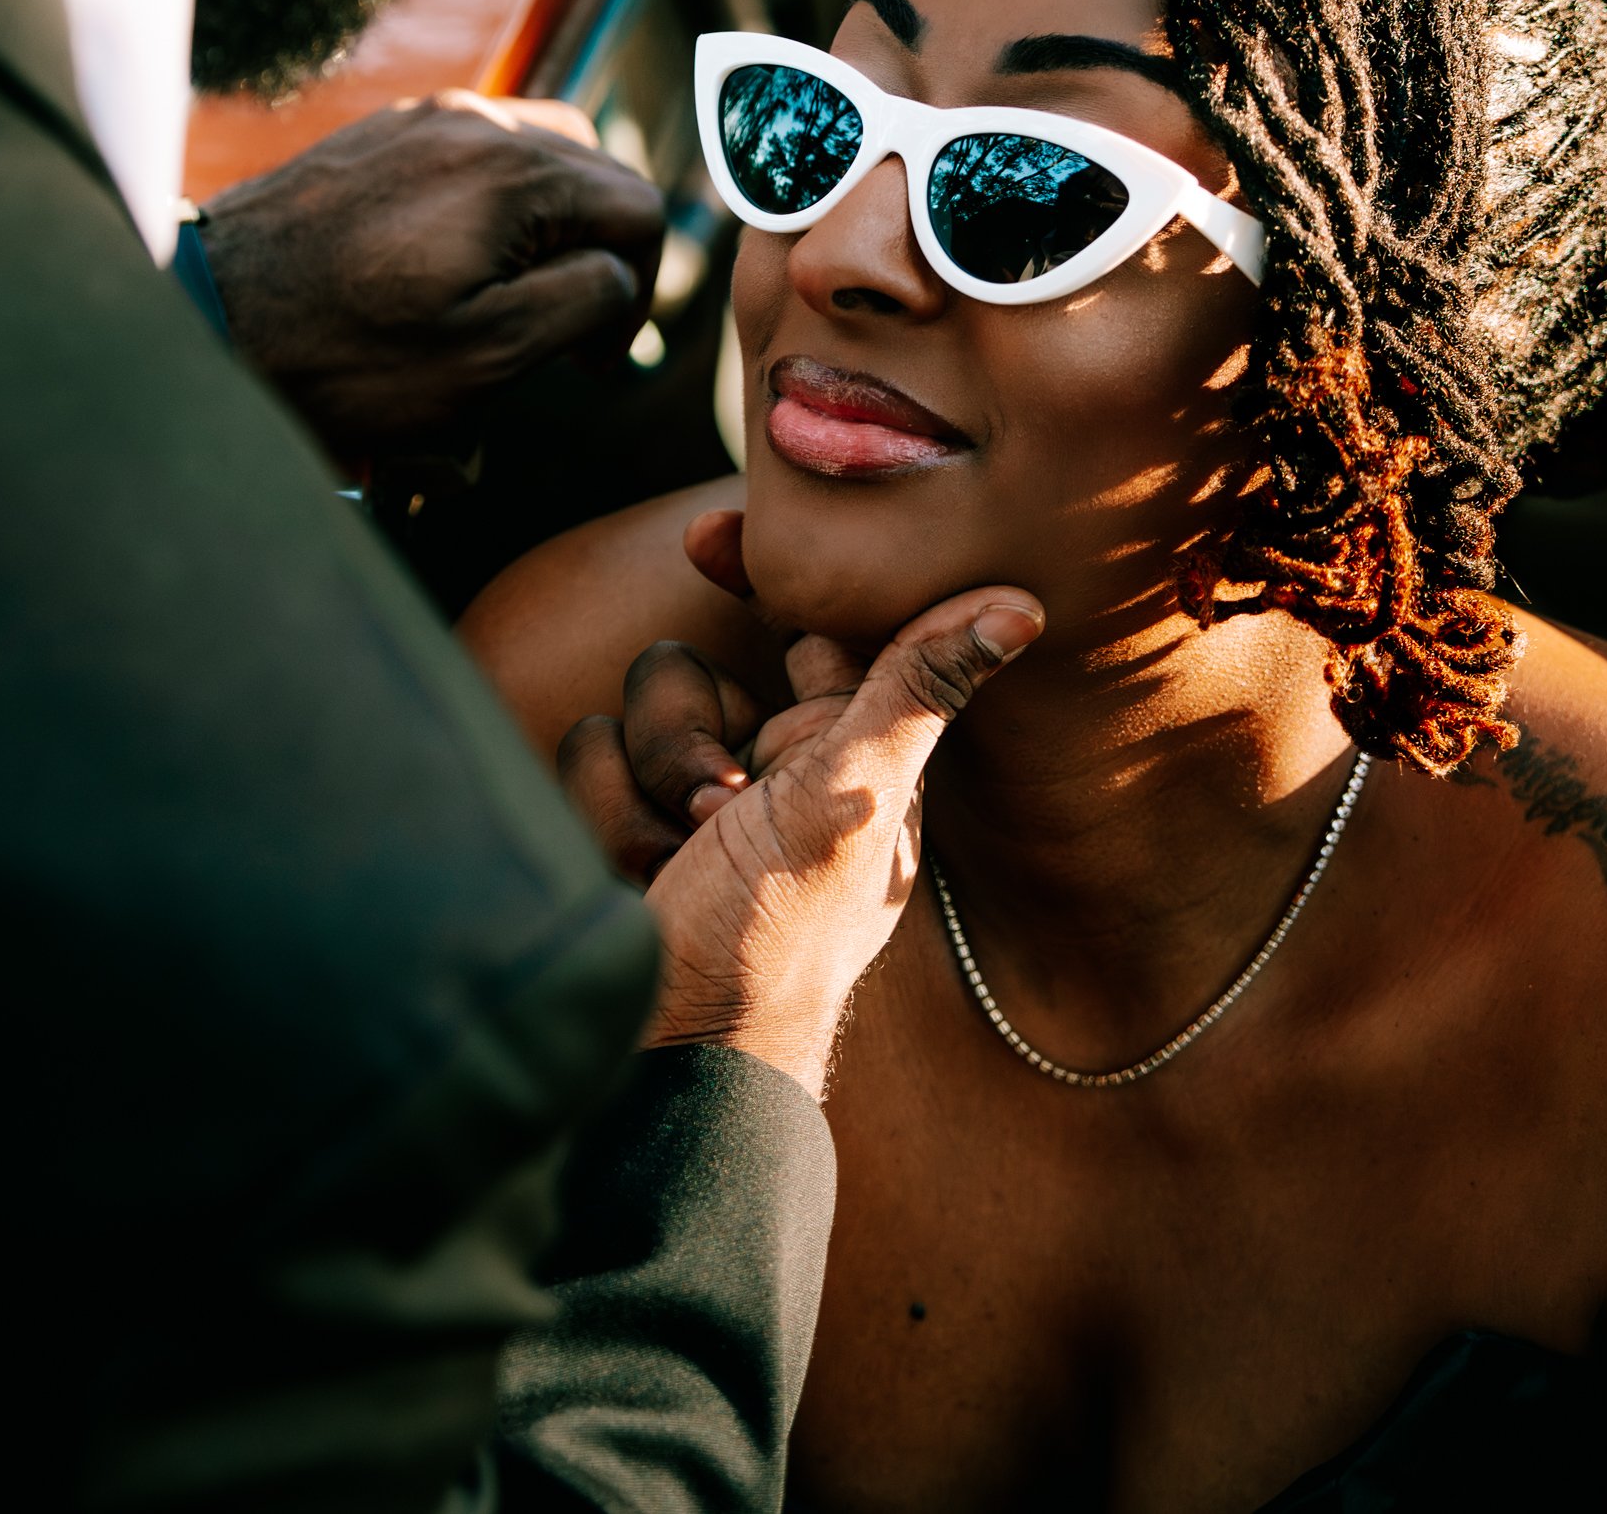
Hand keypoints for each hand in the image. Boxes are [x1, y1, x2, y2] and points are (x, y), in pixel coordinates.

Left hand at [197, 92, 663, 454]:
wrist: (201, 319)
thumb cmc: (341, 353)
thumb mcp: (487, 354)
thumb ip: (584, 301)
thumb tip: (617, 275)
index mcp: (513, 172)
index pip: (638, 210)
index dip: (639, 291)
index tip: (594, 358)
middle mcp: (474, 122)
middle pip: (594, 173)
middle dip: (595, 253)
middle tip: (565, 333)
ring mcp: (420, 122)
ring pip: (536, 158)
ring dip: (546, 229)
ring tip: (511, 298)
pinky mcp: (378, 137)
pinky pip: (470, 157)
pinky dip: (489, 211)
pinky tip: (449, 272)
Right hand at [559, 510, 1042, 1098]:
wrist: (669, 1071)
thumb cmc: (778, 945)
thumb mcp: (856, 800)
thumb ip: (919, 688)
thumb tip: (1024, 602)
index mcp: (846, 751)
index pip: (803, 626)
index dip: (754, 577)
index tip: (704, 537)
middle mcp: (771, 769)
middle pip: (697, 664)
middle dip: (687, 735)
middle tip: (718, 808)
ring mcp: (689, 803)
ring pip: (632, 708)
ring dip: (642, 787)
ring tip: (676, 864)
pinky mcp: (619, 828)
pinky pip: (582, 757)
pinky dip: (600, 819)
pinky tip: (631, 881)